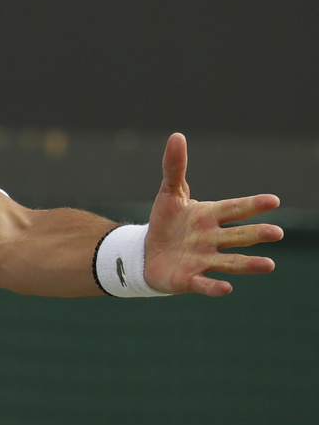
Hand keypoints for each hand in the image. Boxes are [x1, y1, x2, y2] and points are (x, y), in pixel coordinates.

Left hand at [143, 133, 283, 295]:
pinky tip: (227, 288)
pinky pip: (203, 283)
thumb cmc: (165, 223)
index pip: (233, 209)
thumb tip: (177, 136)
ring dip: (248, 265)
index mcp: (209, 217)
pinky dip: (214, 286)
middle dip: (256, 234)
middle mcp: (211, 239)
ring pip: (229, 262)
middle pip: (238, 236)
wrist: (147, 252)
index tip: (272, 200)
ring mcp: (203, 260)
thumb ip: (175, 167)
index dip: (251, 205)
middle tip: (277, 232)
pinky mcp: (189, 279)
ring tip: (269, 265)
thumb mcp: (169, 193)